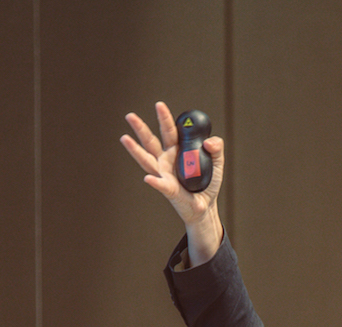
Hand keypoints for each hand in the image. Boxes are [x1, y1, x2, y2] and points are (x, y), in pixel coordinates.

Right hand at [121, 101, 223, 264]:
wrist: (205, 206)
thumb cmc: (207, 183)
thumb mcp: (217, 162)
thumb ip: (216, 148)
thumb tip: (208, 141)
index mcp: (176, 150)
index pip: (169, 131)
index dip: (164, 118)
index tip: (159, 105)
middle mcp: (166, 160)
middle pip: (151, 141)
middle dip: (141, 128)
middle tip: (130, 116)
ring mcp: (164, 174)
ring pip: (147, 160)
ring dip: (135, 150)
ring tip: (124, 138)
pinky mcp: (168, 190)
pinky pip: (160, 185)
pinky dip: (155, 182)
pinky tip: (148, 178)